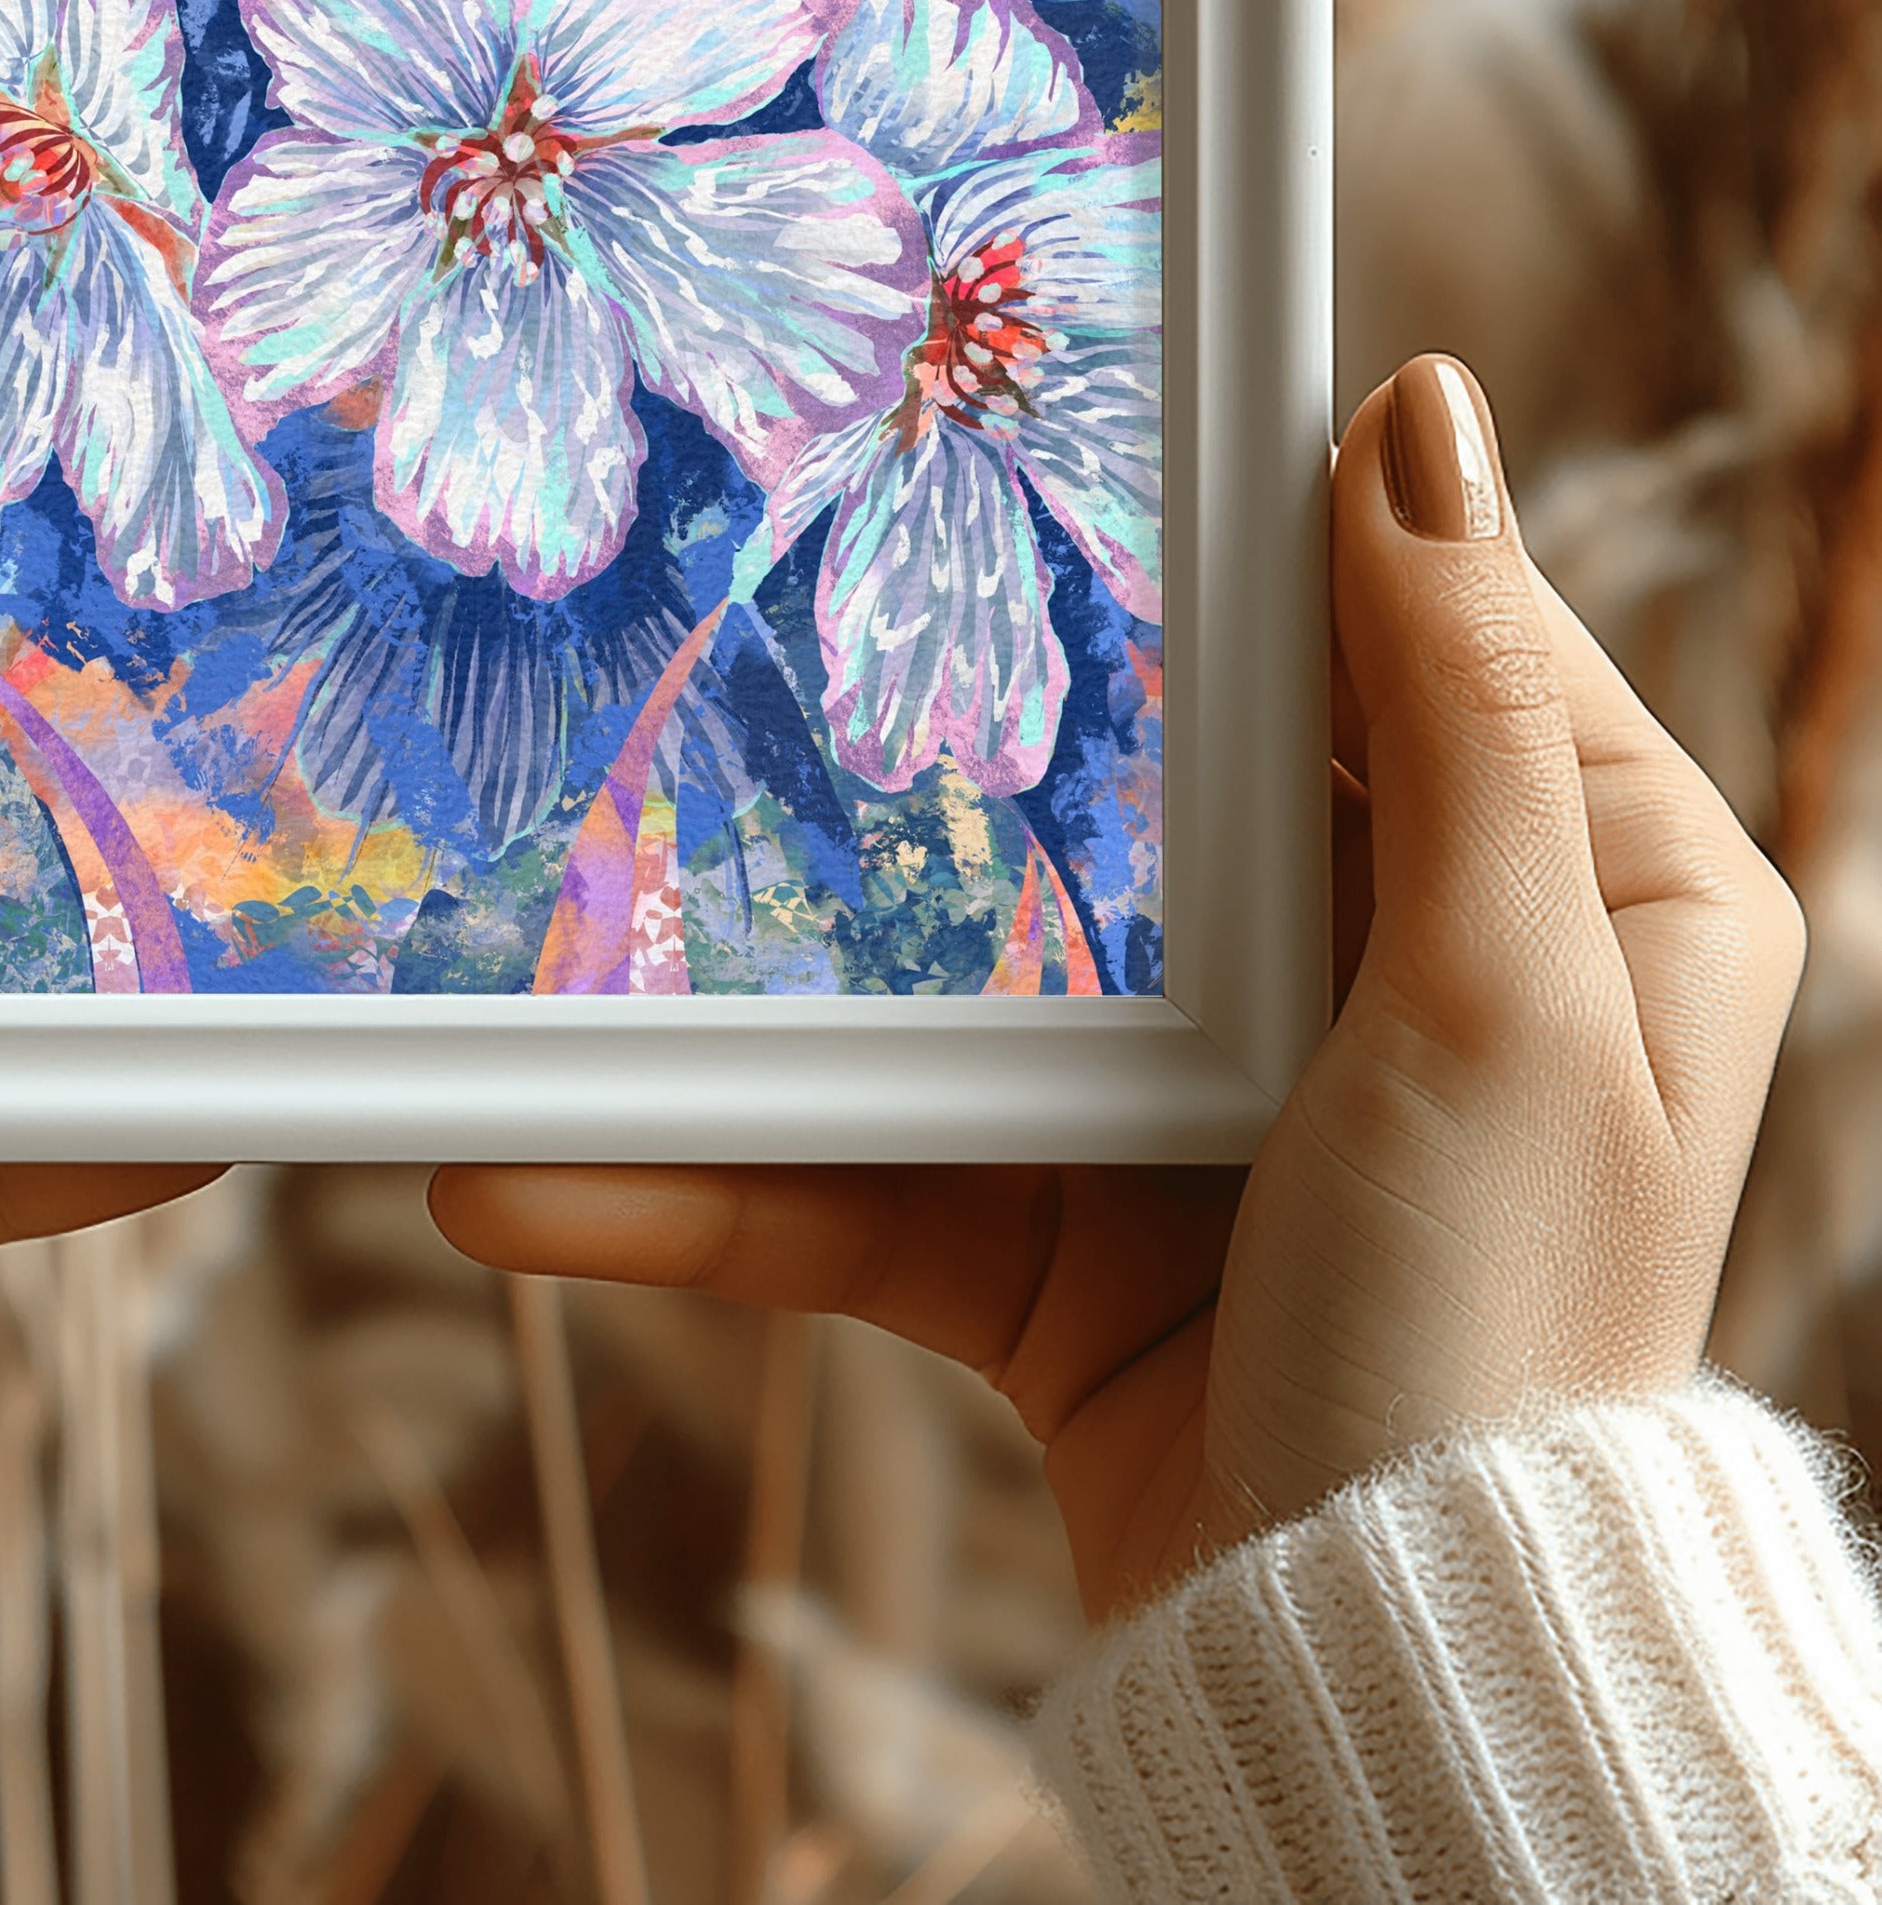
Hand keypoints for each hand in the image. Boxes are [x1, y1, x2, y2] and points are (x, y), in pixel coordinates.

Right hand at [429, 355, 1806, 1619]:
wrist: (1376, 1698)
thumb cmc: (1497, 1331)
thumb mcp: (1508, 985)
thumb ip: (1450, 700)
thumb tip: (1417, 406)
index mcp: (1568, 878)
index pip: (1381, 620)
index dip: (1222, 517)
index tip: (1031, 411)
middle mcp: (1381, 963)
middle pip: (1124, 780)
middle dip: (928, 722)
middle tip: (755, 595)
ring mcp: (1195, 1096)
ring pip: (952, 976)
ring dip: (752, 994)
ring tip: (560, 921)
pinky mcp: (1053, 1226)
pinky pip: (868, 1169)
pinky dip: (712, 1181)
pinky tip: (536, 1174)